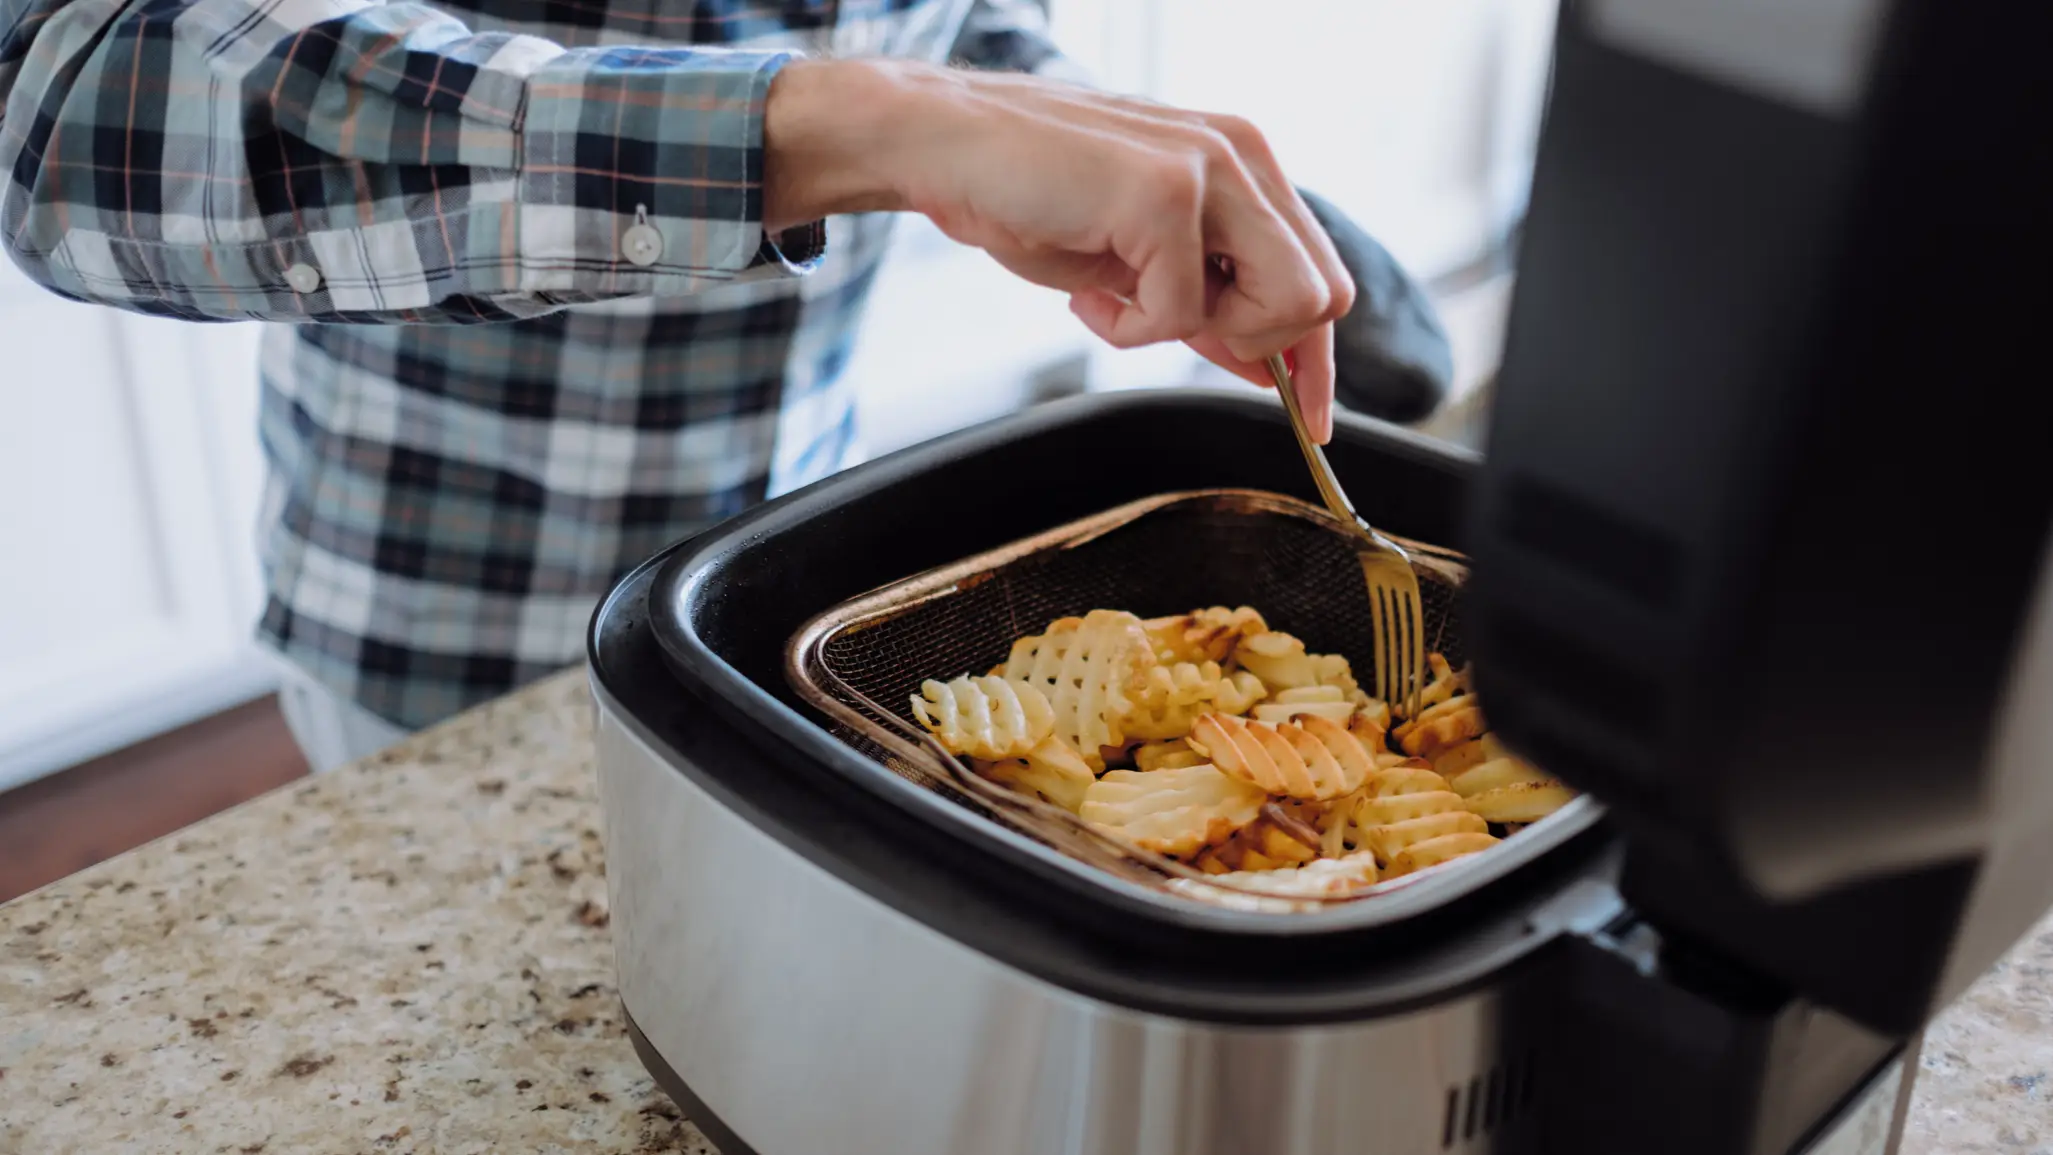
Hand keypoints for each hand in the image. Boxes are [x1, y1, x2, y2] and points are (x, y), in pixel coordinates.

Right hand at [764, 59, 1353, 440]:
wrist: (944, 147)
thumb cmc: (1030, 198)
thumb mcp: (1138, 260)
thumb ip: (1210, 300)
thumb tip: (1269, 366)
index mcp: (1243, 162)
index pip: (1320, 273)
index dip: (1317, 359)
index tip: (1312, 419)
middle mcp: (1242, 154)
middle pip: (1321, 297)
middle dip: (1254, 344)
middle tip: (1170, 326)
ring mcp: (1210, 167)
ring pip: (1282, 304)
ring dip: (1198, 331)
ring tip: (1125, 300)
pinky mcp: (1166, 193)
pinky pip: (1181, 313)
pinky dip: (1127, 328)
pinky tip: (1087, 292)